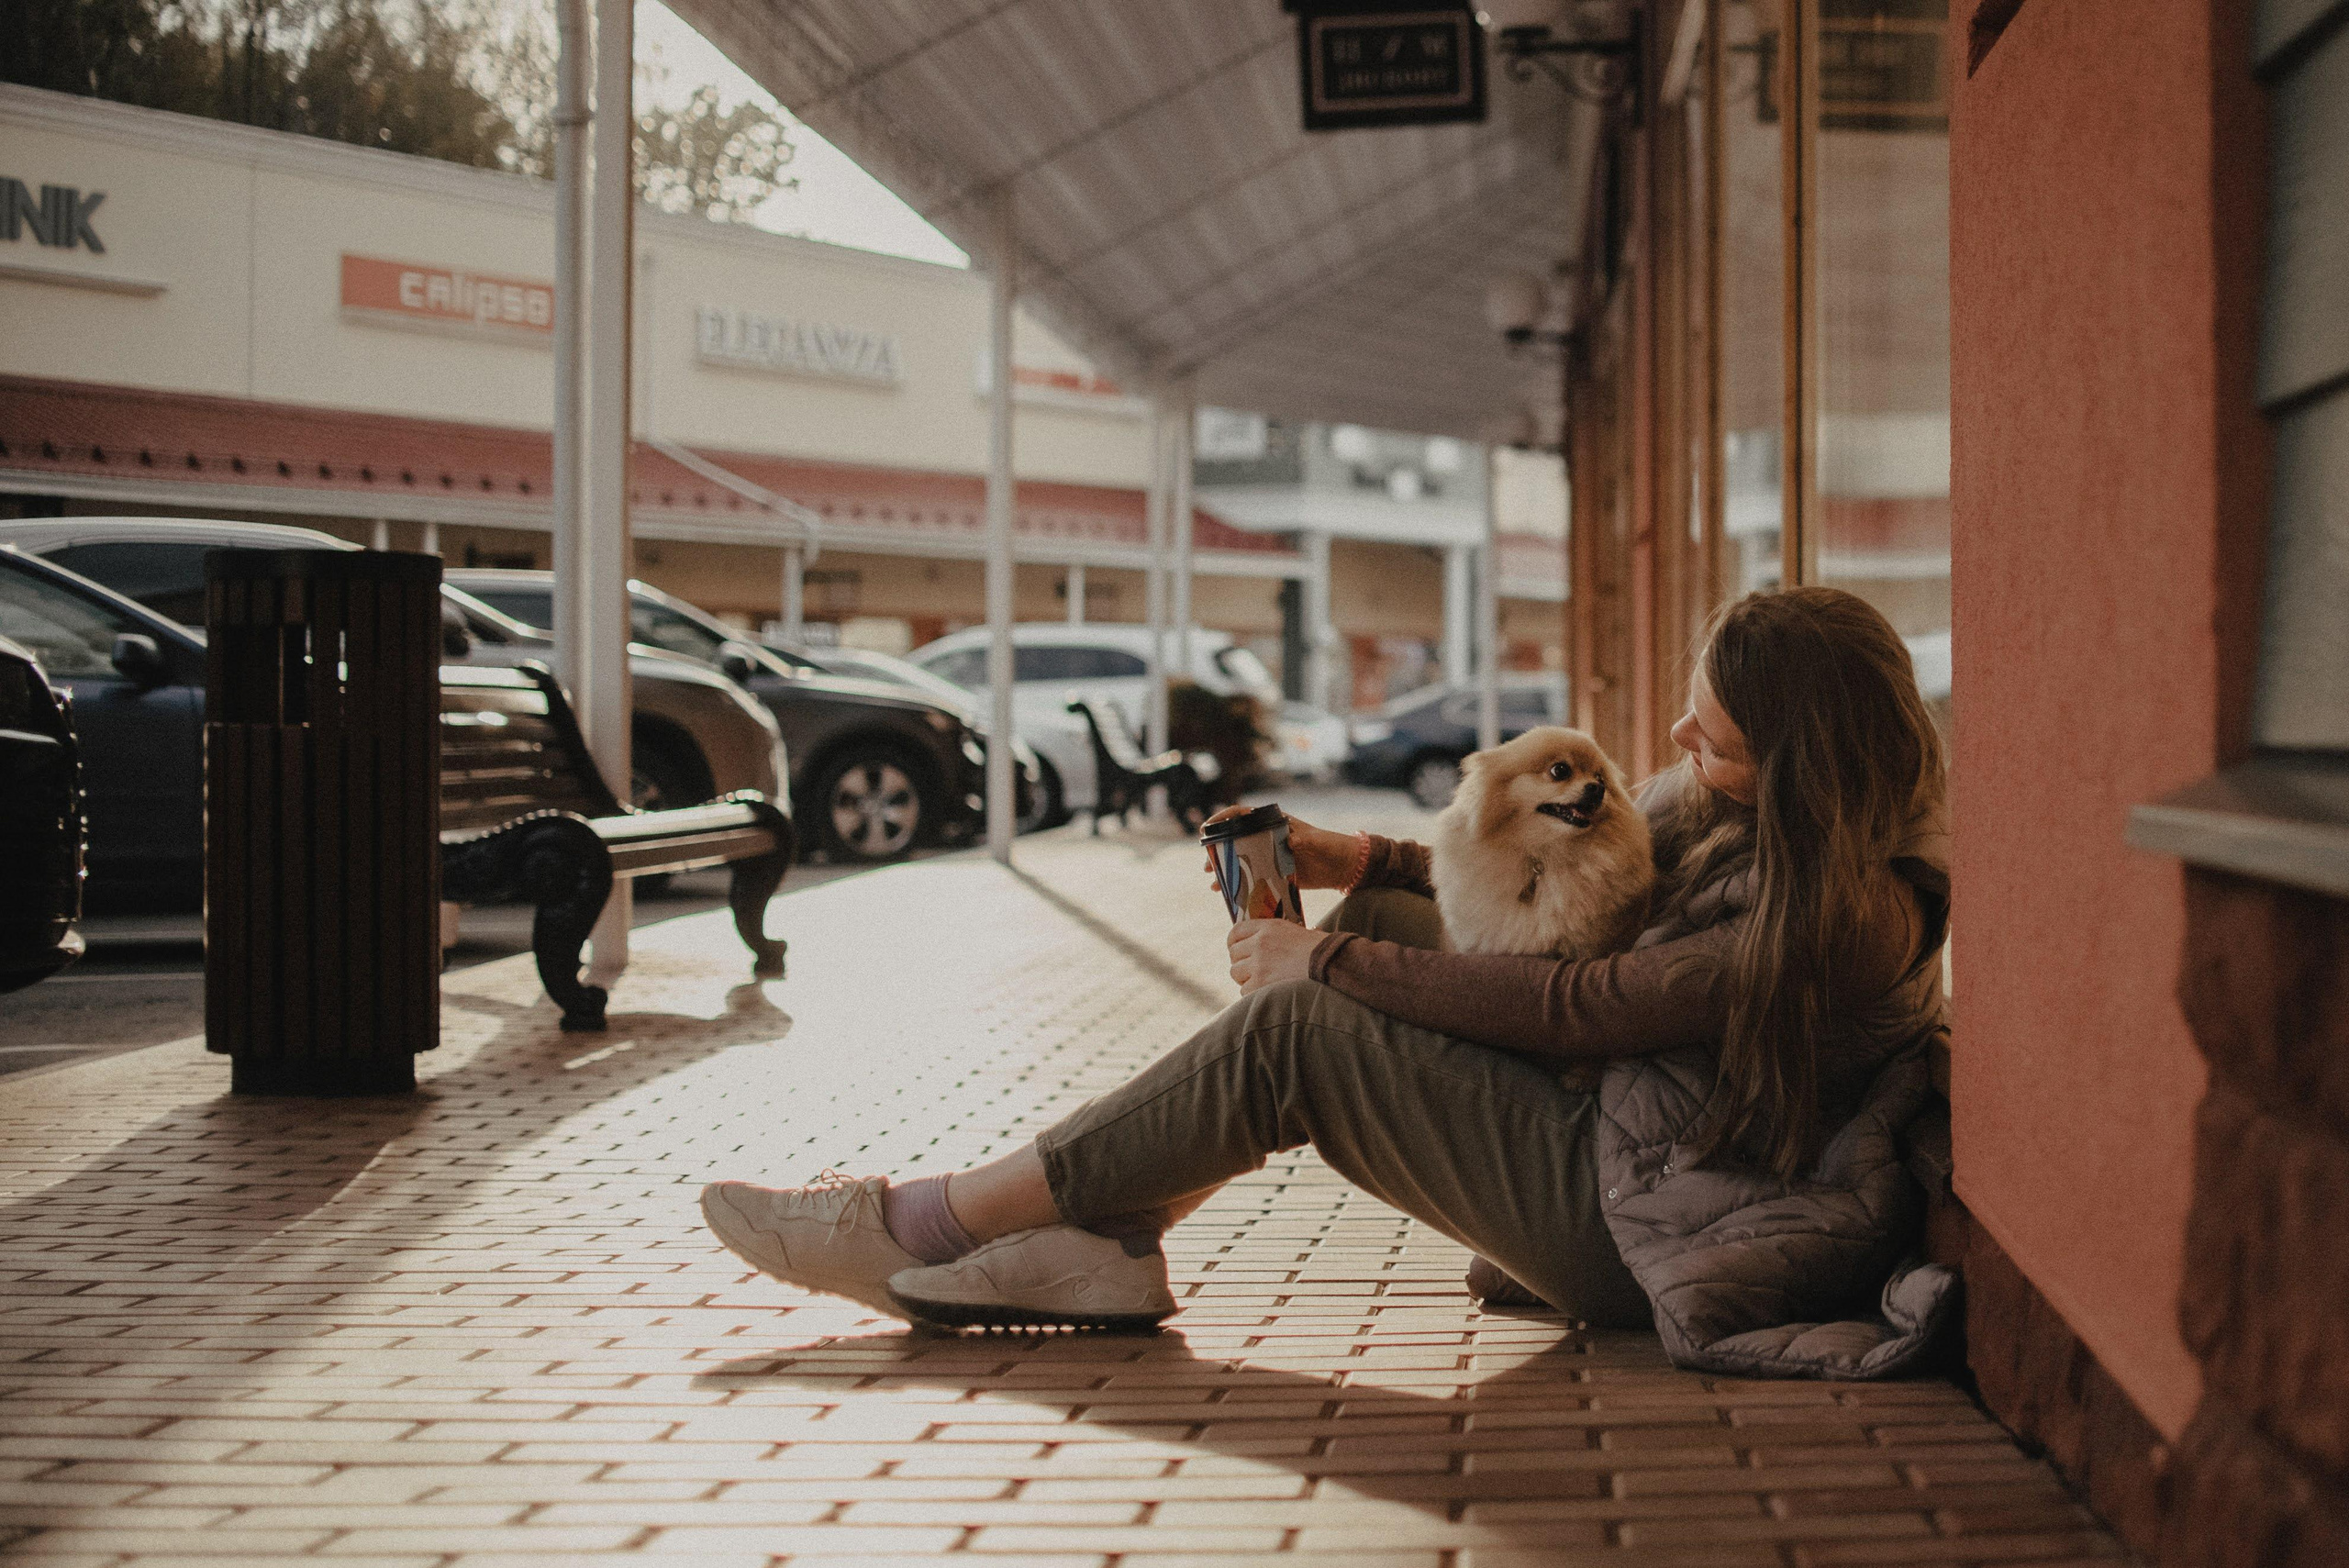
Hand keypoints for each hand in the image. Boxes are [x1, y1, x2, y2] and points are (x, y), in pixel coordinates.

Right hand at [1198, 806, 1360, 890]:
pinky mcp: (1275, 872)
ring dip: (1226, 870)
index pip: (1243, 815)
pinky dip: (1240, 884)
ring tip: (1213, 882)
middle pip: (1236, 840)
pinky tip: (1229, 894)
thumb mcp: (1317, 842)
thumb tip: (1291, 842)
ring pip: (1241, 859)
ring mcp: (1270, 855)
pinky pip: (1252, 877)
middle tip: (1207, 865)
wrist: (1344, 867)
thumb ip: (1305, 840)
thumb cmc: (1331, 847)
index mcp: (1275, 823)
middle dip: (1219, 851)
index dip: (1224, 818)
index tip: (1208, 828)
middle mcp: (1268, 837)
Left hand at [1227, 917, 1322, 994]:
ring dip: (1246, 979)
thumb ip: (1276, 936)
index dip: (1233, 942)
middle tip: (1254, 970)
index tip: (1236, 949)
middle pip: (1233, 954)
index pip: (1236, 931)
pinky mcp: (1261, 983)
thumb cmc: (1322, 950)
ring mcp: (1259, 964)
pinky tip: (1269, 991)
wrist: (1332, 965)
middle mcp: (1259, 943)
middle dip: (1242, 963)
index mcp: (1268, 927)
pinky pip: (1245, 991)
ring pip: (1236, 973)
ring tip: (1263, 981)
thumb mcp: (1297, 932)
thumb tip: (1262, 942)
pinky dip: (1254, 993)